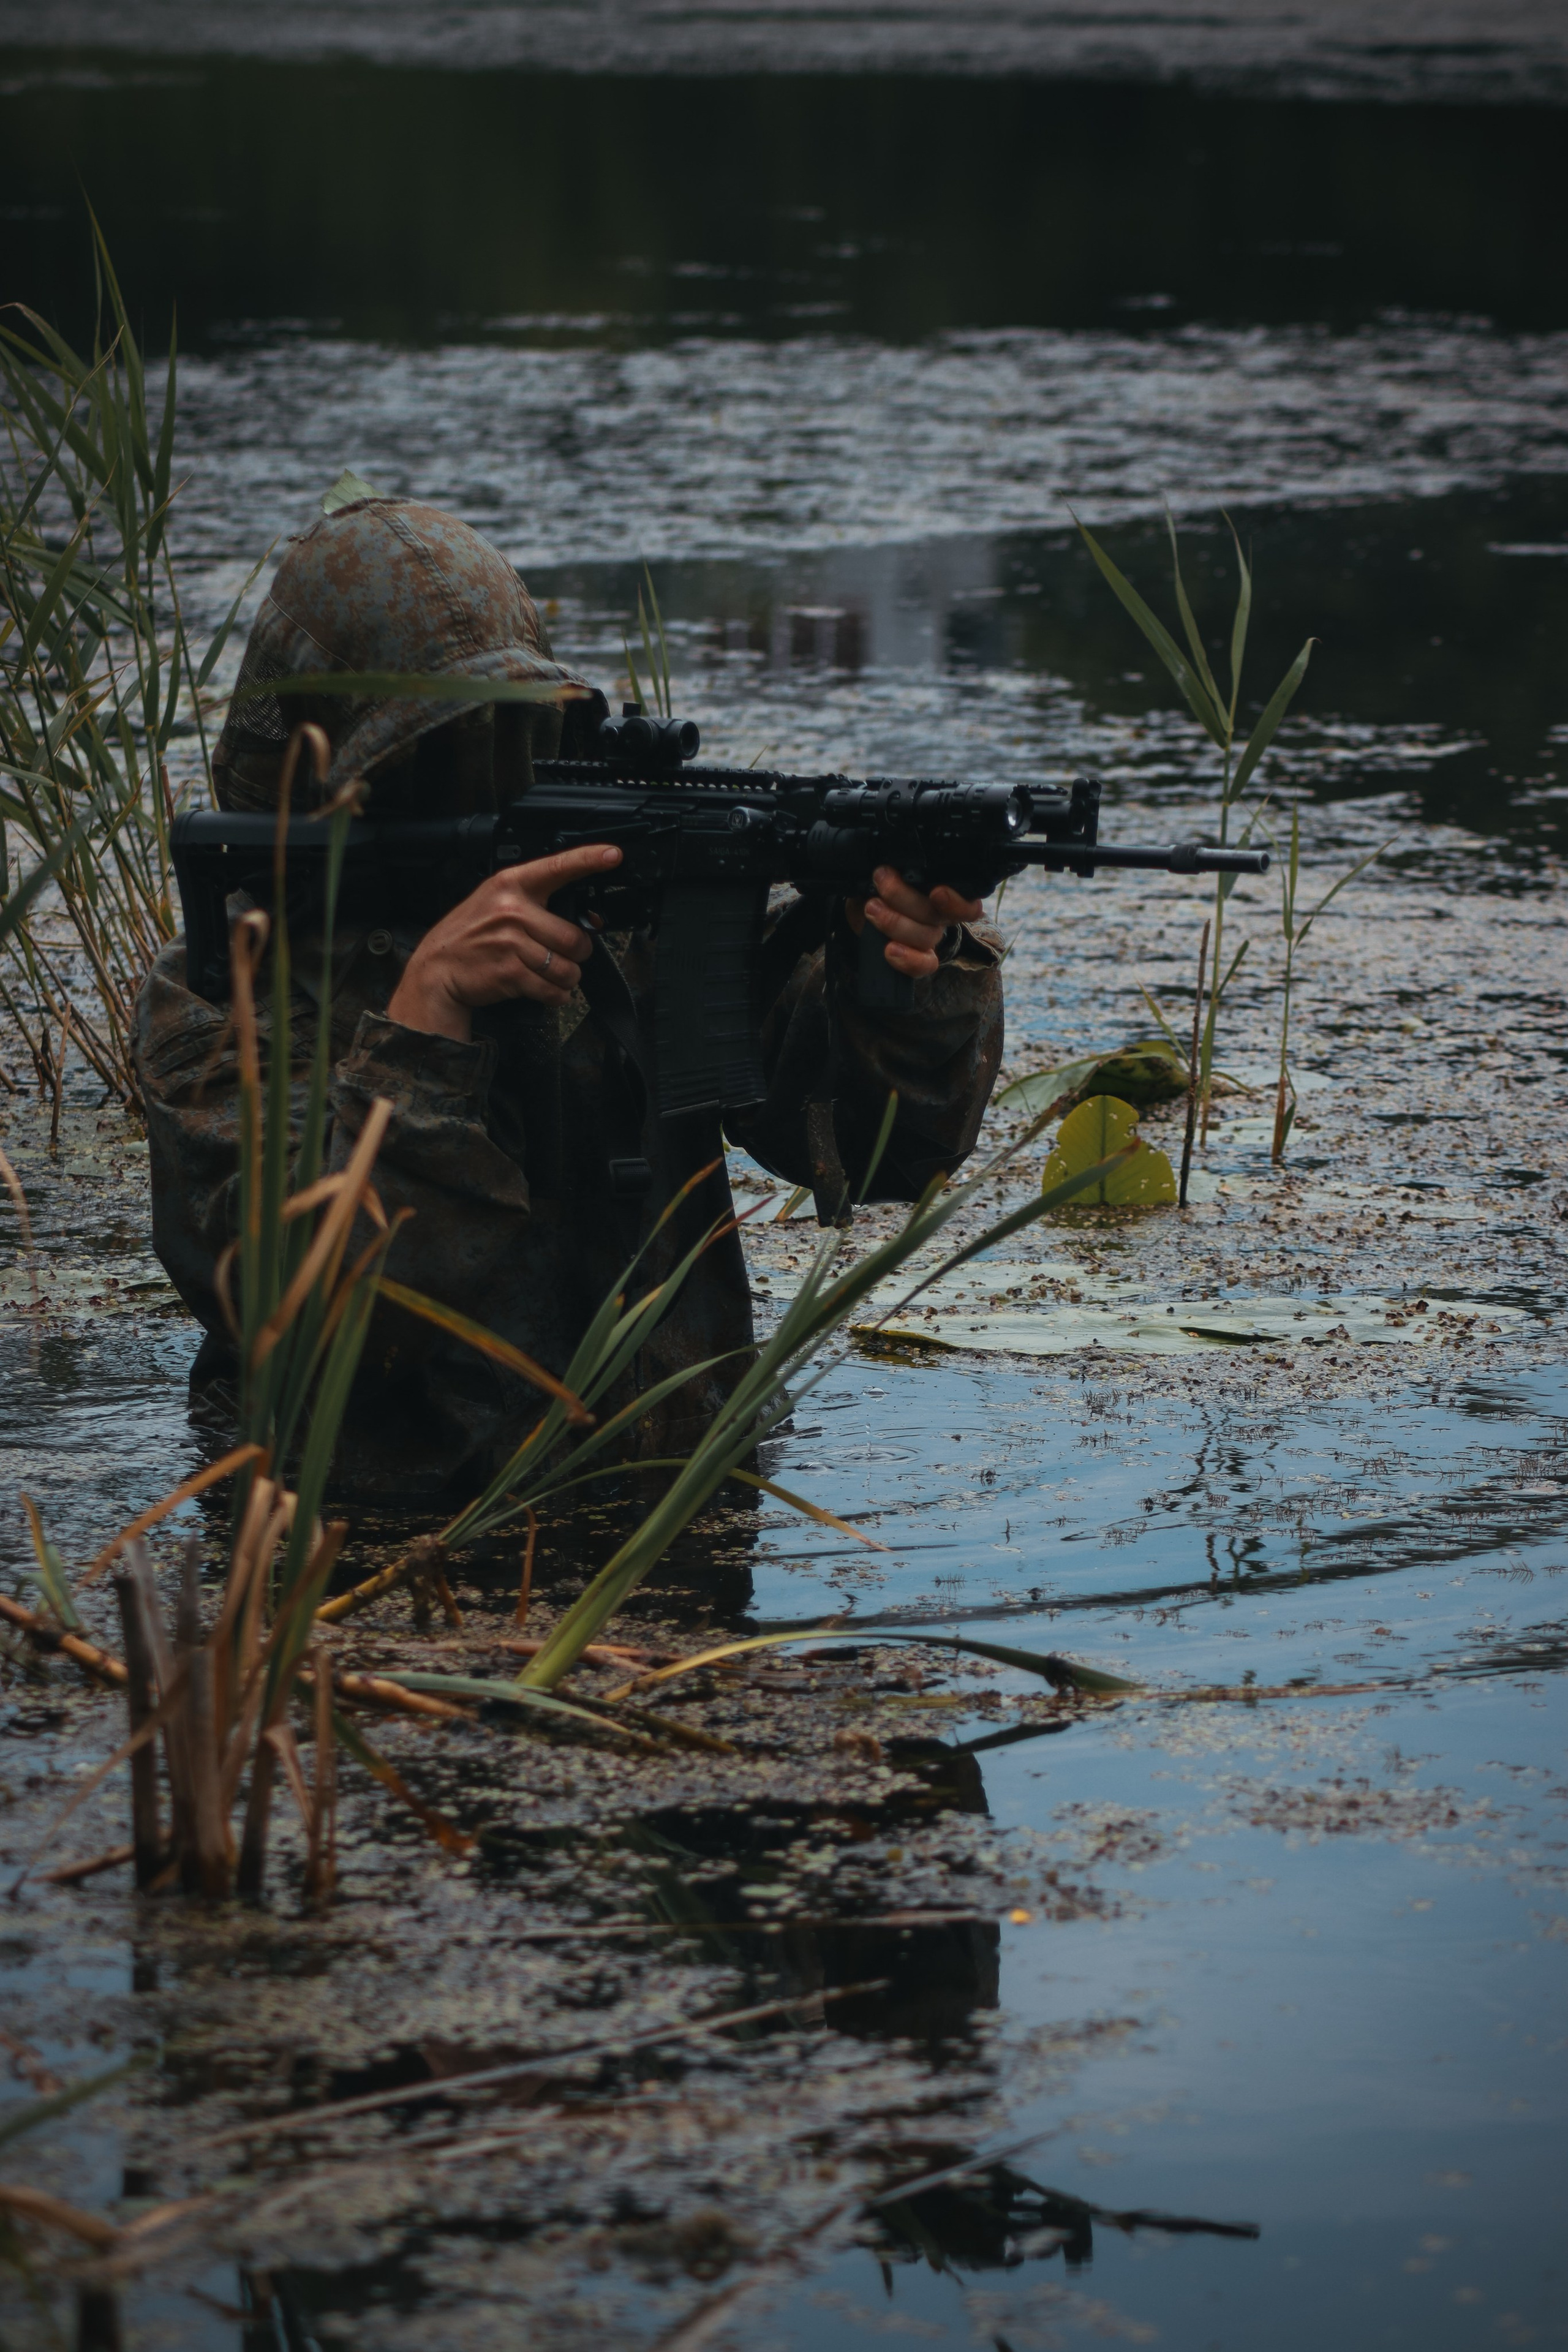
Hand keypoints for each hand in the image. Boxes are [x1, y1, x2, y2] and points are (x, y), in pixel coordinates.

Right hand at [387, 843, 621, 1041]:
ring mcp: (511, 943)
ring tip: (546, 973)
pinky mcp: (511, 973)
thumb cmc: (471, 935)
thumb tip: (592, 921)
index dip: (588, 859)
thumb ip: (539, 904)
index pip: (557, 867)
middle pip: (575, 938)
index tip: (612, 854)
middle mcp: (513, 910)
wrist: (437, 968)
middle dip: (575, 954)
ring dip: (565, 978)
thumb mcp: (497, 904)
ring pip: (568, 968)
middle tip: (557, 954)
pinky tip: (541, 989)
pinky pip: (554, 990)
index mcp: (511, 885)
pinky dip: (555, 996)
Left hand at [845, 866, 982, 980]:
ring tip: (871, 907)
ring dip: (895, 922)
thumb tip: (891, 859)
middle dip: (903, 896)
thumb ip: (895, 866)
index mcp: (941, 892)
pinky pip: (922, 966)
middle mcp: (939, 917)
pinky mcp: (916, 959)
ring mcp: (928, 939)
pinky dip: (907, 959)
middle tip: (881, 878)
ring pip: (926, 937)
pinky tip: (889, 950)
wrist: (858, 908)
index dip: (957, 902)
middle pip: (936, 915)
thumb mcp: (884, 869)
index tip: (937, 891)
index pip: (967, 903)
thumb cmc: (878, 884)